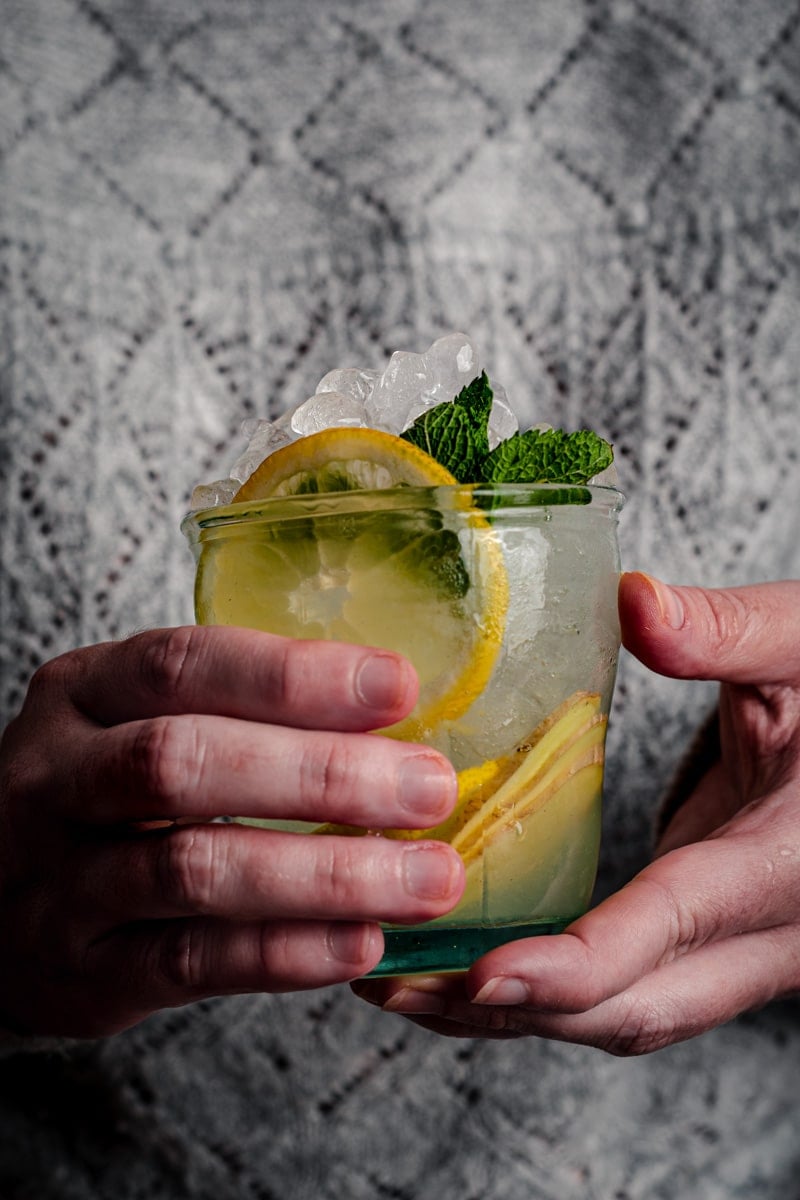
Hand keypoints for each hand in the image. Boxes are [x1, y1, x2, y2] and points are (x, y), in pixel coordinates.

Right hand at [0, 626, 461, 1036]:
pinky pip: (190, 961)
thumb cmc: (101, 794)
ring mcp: (60, 881)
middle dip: (319, 774)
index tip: (397, 685)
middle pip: (184, 763)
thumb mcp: (135, 722)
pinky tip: (360, 942)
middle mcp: (57, 779)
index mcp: (83, 693)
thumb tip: (395, 713)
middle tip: (427, 788)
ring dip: (324, 874)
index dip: (292, 676)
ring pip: (193, 869)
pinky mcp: (83, 971)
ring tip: (424, 878)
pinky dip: (284, 953)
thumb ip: (236, 712)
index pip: (183, 664)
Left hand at [353, 572, 799, 1052]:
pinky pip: (628, 986)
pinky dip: (547, 990)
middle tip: (396, 982)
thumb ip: (727, 631)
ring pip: (627, 1014)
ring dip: (514, 1013)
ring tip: (404, 983)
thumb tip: (636, 603)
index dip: (575, 964)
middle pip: (635, 1007)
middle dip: (512, 1010)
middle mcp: (768, 930)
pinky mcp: (711, 938)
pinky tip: (468, 964)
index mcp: (786, 860)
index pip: (673, 927)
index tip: (479, 973)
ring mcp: (742, 947)